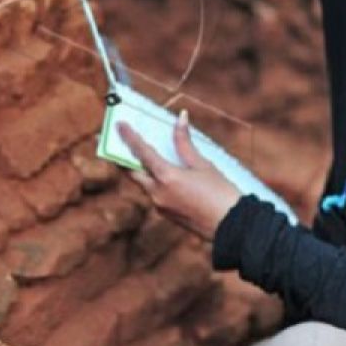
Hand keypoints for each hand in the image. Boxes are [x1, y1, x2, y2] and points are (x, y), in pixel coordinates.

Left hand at [118, 109, 242, 240]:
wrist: (232, 226)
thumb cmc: (221, 192)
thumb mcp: (203, 164)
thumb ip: (185, 143)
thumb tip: (180, 119)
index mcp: (166, 177)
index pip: (141, 152)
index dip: (128, 136)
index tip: (118, 124)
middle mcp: (158, 193)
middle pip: (132, 172)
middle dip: (122, 157)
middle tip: (113, 143)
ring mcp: (160, 205)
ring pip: (142, 183)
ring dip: (138, 169)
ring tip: (136, 155)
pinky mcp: (166, 214)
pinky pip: (153, 193)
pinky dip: (152, 181)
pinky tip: (159, 173)